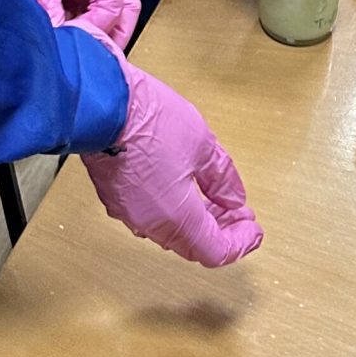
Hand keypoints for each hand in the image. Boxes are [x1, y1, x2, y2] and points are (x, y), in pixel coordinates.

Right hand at [84, 58, 262, 267]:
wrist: (102, 105)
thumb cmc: (150, 121)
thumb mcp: (203, 145)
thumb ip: (223, 179)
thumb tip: (234, 200)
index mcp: (176, 217)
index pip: (215, 252)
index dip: (239, 243)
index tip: (253, 229)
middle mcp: (150, 224)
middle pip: (193, 244)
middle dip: (221, 230)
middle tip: (238, 212)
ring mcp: (128, 212)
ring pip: (171, 232)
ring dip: (197, 221)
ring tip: (215, 199)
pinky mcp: (115, 197)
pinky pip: (151, 216)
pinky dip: (173, 210)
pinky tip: (183, 187)